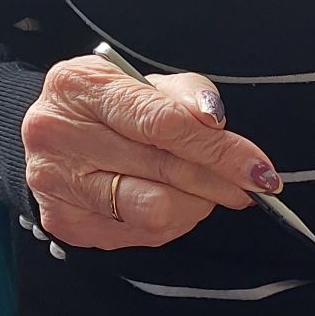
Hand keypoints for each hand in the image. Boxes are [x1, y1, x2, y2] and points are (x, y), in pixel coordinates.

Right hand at [21, 56, 278, 251]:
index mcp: (78, 85)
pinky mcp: (64, 222)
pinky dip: (172, 221)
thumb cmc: (113, 103)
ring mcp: (55, 182)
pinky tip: (174, 202)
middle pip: (162, 168)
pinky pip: (140, 234)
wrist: (55, 131)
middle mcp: (57, 133)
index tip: (259, 168)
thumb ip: (187, 96)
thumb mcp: (148, 81)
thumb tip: (215, 121)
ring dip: (196, 204)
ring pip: (152, 210)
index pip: (162, 123)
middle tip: (250, 185)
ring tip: (206, 190)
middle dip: (220, 180)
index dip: (219, 149)